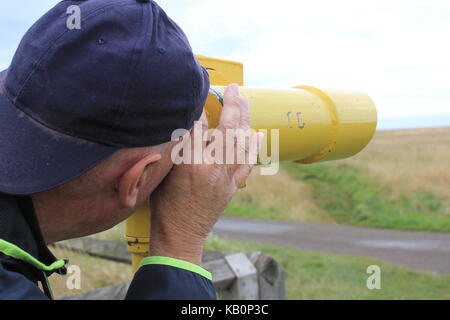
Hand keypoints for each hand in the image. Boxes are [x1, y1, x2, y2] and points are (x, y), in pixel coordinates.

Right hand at [149, 84, 262, 264]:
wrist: (180, 236)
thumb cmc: (164, 208)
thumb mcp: (161, 175)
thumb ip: (174, 151)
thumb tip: (183, 127)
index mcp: (190, 164)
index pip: (199, 127)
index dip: (201, 108)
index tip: (203, 93)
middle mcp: (211, 168)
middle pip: (226, 130)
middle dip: (232, 105)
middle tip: (234, 89)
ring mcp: (224, 178)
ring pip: (240, 143)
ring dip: (245, 121)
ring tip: (246, 103)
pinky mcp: (231, 188)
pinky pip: (246, 164)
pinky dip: (253, 149)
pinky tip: (257, 135)